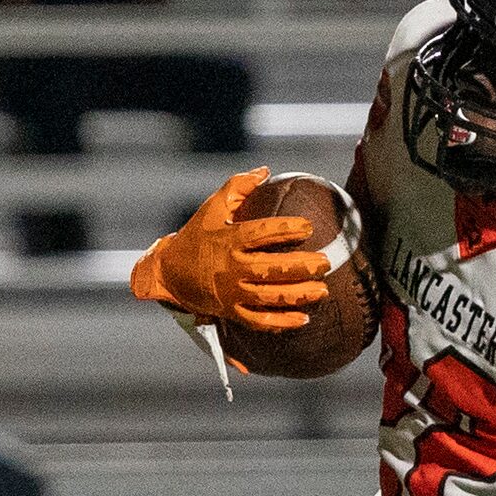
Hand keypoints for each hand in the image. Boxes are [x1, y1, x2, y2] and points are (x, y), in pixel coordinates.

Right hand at [129, 166, 330, 331]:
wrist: (170, 273)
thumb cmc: (196, 236)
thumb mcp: (212, 208)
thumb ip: (238, 187)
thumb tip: (265, 171)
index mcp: (229, 240)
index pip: (261, 233)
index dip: (286, 230)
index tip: (309, 227)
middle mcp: (231, 268)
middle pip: (271, 269)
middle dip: (301, 267)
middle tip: (325, 263)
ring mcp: (231, 293)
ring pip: (269, 297)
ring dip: (298, 295)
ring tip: (322, 290)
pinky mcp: (231, 312)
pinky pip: (258, 321)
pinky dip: (281, 323)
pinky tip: (303, 320)